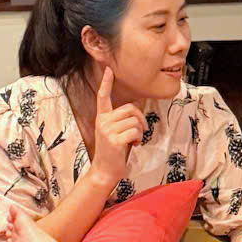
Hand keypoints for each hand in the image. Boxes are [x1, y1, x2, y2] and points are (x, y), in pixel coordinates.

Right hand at [87, 62, 145, 188]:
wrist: (104, 171)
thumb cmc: (113, 152)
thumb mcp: (115, 132)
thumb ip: (121, 120)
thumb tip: (135, 110)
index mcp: (101, 117)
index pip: (102, 97)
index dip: (106, 83)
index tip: (109, 70)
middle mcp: (102, 121)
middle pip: (130, 108)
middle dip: (140, 119)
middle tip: (140, 131)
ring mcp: (107, 130)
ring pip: (135, 121)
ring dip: (140, 131)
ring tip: (134, 141)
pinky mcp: (114, 140)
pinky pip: (135, 132)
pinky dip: (139, 139)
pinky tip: (134, 145)